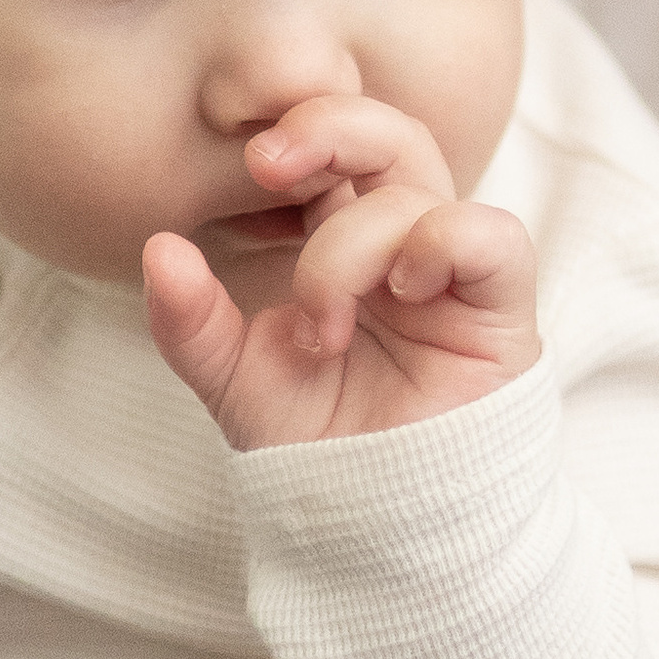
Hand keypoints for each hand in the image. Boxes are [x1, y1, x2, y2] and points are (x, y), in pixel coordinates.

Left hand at [144, 96, 540, 451]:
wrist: (375, 530)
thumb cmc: (317, 450)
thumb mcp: (234, 382)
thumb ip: (191, 321)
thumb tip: (159, 247)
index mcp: (342, 243)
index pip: (332, 150)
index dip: (297, 131)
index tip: (246, 158)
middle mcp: (400, 245)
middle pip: (387, 135)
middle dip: (328, 128)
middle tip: (269, 163)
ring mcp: (451, 274)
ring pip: (417, 188)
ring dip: (351, 243)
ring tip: (322, 325)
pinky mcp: (500, 311)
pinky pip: (492, 236)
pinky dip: (441, 243)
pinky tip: (404, 292)